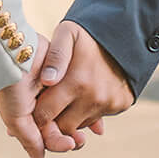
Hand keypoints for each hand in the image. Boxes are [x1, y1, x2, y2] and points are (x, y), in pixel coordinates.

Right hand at [0, 36, 84, 157]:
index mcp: (29, 118)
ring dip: (83, 123)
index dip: (59, 143)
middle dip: (72, 136)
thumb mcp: (17, 120)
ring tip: (93, 128)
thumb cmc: (11, 88)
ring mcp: (54, 91)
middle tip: (81, 139)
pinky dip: (87, 104)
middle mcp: (42, 107)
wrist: (14, 52)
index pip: (48, 138)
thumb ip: (31, 142)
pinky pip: (78, 93)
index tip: (70, 143)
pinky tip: (96, 114)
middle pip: (62, 128)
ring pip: (72, 113)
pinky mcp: (64, 75)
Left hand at [34, 21, 133, 142]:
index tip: (33, 106)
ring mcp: (109, 103)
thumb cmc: (88, 33)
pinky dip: (87, 113)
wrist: (125, 30)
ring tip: (66, 97)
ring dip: (70, 117)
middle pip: (63, 127)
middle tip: (48, 105)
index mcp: (77, 81)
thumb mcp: (67, 33)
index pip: (46, 115)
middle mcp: (94, 97)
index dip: (36, 115)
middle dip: (52, 121)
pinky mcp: (121, 105)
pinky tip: (83, 95)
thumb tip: (47, 80)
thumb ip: (54, 56)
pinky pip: (96, 119)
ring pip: (80, 125)